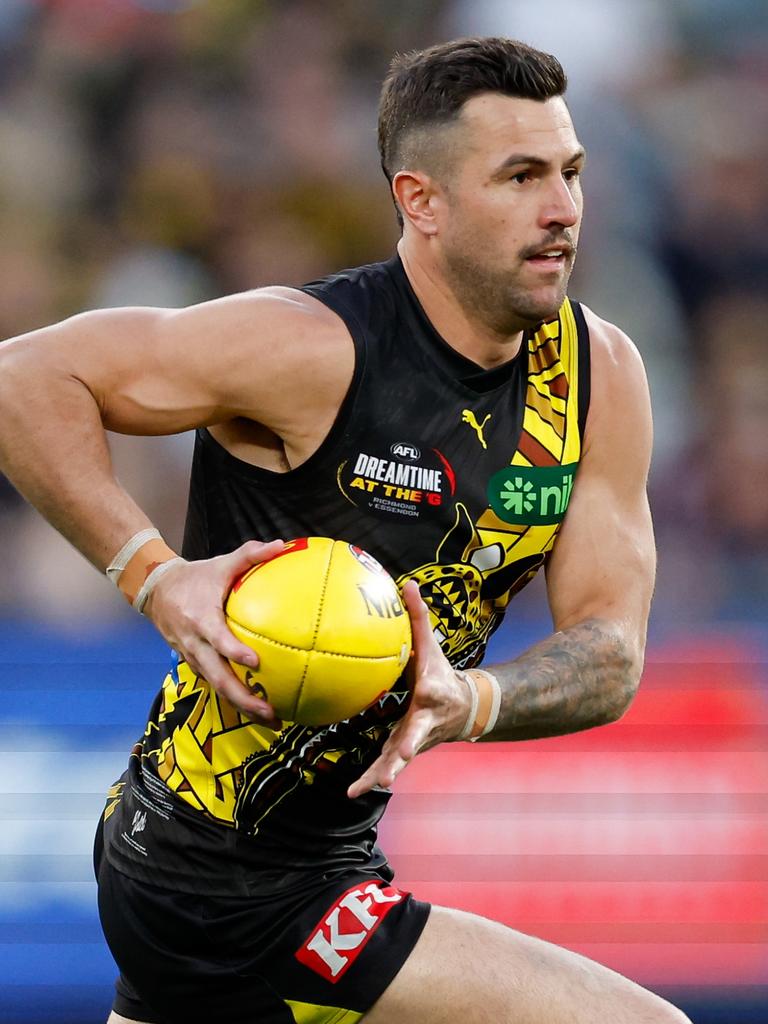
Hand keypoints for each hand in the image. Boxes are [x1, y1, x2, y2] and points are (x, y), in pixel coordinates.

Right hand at [144, 539, 284, 726]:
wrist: (155, 589)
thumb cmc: (194, 577)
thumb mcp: (220, 563)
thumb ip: (250, 554)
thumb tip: (281, 545)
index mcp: (202, 619)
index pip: (218, 639)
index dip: (234, 652)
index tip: (255, 662)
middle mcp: (195, 643)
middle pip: (218, 677)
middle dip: (243, 698)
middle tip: (269, 711)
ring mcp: (192, 656)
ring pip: (215, 686)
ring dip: (240, 705)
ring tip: (269, 718)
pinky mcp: (193, 662)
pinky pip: (212, 683)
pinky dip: (231, 697)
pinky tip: (253, 708)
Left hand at [347, 580, 470, 798]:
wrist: (463, 709)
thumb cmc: (441, 672)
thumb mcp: (432, 645)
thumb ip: (419, 617)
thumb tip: (407, 582)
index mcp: (431, 695)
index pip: (428, 696)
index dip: (426, 694)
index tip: (421, 699)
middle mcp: (424, 723)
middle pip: (415, 739)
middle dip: (405, 753)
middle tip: (394, 768)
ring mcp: (414, 740)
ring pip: (397, 761)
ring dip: (380, 775)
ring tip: (359, 790)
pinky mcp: (403, 751)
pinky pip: (385, 765)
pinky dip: (369, 779)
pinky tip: (351, 793)